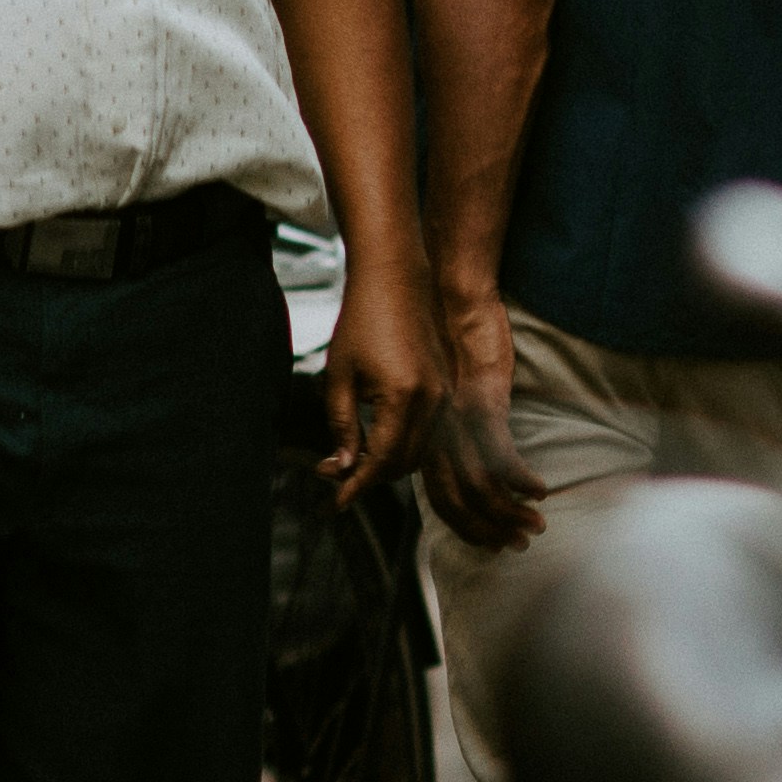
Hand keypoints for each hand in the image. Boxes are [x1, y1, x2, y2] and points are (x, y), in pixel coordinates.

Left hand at [316, 253, 439, 506]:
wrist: (395, 279)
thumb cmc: (361, 321)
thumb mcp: (339, 377)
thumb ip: (342, 426)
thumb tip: (342, 468)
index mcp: (404, 397)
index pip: (381, 461)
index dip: (356, 486)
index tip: (335, 503)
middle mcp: (433, 400)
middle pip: (404, 464)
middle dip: (369, 478)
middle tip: (334, 475)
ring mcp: (445, 395)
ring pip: (419, 453)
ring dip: (388, 464)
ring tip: (352, 460)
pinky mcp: (447, 388)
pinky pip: (429, 433)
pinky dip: (404, 445)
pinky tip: (377, 440)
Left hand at [413, 296, 550, 548]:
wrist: (453, 304)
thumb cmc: (447, 349)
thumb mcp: (436, 400)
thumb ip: (441, 438)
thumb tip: (455, 471)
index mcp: (424, 441)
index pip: (440, 502)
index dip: (466, 530)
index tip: (492, 546)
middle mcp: (436, 439)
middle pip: (458, 504)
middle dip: (488, 532)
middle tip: (517, 547)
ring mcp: (457, 425)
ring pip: (479, 488)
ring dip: (509, 513)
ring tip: (535, 526)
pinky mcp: (481, 406)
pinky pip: (500, 455)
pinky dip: (519, 480)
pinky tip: (539, 492)